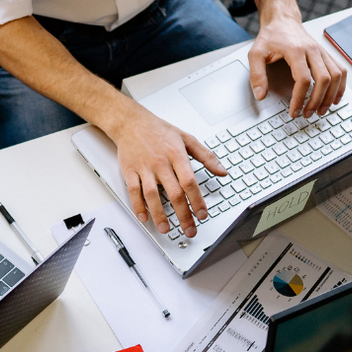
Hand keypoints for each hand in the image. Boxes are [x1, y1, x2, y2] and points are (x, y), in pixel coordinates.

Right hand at [107, 98, 221, 238]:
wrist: (131, 122)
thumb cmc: (158, 130)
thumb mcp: (187, 138)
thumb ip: (206, 156)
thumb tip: (222, 171)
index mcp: (177, 155)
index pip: (190, 182)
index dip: (197, 201)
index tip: (202, 214)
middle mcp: (161, 163)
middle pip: (174, 193)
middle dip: (183, 215)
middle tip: (189, 229)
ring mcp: (144, 168)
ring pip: (152, 196)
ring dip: (159, 215)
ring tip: (166, 229)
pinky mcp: (130, 172)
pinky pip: (133, 192)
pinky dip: (138, 206)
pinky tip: (144, 217)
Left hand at [249, 14, 346, 118]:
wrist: (282, 20)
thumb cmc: (270, 37)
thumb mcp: (256, 54)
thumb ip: (257, 75)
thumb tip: (260, 95)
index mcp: (296, 51)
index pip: (303, 79)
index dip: (299, 98)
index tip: (294, 111)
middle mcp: (313, 50)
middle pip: (324, 79)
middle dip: (317, 100)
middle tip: (307, 114)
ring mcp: (322, 52)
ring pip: (336, 75)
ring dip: (331, 96)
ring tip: (321, 110)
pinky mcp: (326, 54)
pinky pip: (340, 70)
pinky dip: (340, 85)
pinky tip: (334, 98)